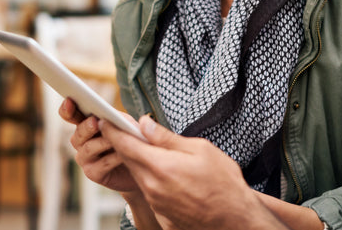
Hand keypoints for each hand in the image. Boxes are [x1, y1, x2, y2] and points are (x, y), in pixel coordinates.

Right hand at [58, 98, 139, 193]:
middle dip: (86, 127)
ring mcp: (85, 158)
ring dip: (102, 142)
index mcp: (86, 124)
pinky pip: (100, 164)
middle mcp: (81, 142)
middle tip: (95, 122)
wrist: (142, 165)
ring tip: (113, 139)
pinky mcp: (93, 173)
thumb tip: (109, 116)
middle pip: (77, 133)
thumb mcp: (127, 124)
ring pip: (88, 148)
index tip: (69, 101)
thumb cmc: (132, 140)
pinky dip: (112, 158)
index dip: (67, 109)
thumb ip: (117, 118)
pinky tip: (122, 155)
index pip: (71, 115)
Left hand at [101, 116, 288, 229]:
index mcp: (161, 166)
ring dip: (143, 164)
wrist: (235, 221)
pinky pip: (152, 193)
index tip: (106, 121)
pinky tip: (173, 179)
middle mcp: (152, 187)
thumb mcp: (201, 150)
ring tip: (158, 154)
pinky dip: (155, 182)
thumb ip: (167, 138)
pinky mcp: (162, 216)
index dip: (113, 131)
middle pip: (130, 161)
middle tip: (131, 132)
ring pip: (140, 177)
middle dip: (127, 146)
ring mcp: (156, 204)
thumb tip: (144, 125)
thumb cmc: (224, 184)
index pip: (125, 145)